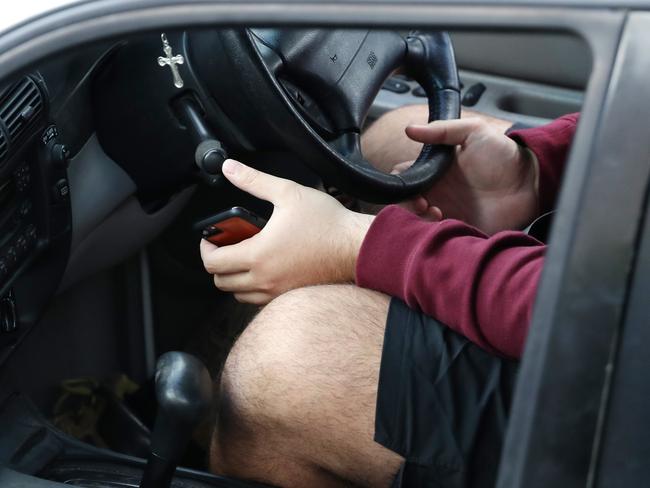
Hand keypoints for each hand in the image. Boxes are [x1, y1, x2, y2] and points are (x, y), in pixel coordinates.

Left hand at [200, 160, 373, 304]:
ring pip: (239, 295)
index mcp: (258, 255)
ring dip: (234, 278)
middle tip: (225, 246)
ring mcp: (277, 291)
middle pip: (221, 283)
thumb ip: (254, 180)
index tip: (210, 239)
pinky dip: (252, 287)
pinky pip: (258, 300)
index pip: (213, 263)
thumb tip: (229, 168)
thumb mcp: (288, 193)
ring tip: (243, 257)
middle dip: (217, 264)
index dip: (206, 249)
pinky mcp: (290, 296)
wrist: (356, 247)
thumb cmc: (326, 222)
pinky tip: (263, 267)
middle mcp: (264, 279)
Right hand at [405, 117, 538, 234]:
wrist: (530, 184)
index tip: (415, 188)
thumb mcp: (474, 132)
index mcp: (435, 170)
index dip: (403, 184)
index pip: (405, 177)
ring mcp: (447, 211)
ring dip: (420, 219)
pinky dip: (434, 233)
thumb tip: (410, 129)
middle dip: (408, 205)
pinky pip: (437, 236)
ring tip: (436, 214)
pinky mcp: (458, 229)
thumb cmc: (504, 156)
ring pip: (417, 220)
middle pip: (406, 202)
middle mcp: (437, 192)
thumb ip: (442, 130)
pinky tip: (446, 223)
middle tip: (424, 204)